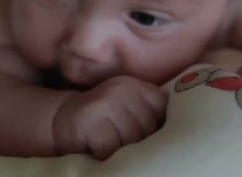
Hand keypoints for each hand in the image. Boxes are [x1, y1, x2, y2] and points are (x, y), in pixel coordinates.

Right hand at [52, 76, 166, 159]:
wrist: (63, 118)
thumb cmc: (104, 122)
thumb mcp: (130, 111)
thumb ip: (152, 116)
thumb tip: (177, 136)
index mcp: (138, 86)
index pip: (164, 111)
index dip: (155, 130)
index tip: (142, 135)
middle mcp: (123, 88)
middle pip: (148, 129)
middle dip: (137, 144)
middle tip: (119, 141)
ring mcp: (106, 101)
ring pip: (131, 140)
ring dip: (120, 151)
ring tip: (109, 144)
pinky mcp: (90, 117)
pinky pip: (110, 148)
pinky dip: (104, 155)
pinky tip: (96, 147)